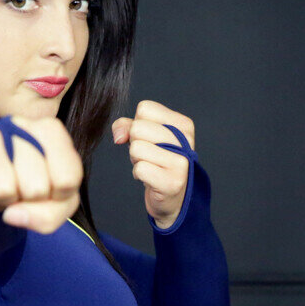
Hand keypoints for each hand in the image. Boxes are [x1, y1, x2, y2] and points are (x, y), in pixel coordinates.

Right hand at [0, 116, 82, 234]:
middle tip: (20, 188)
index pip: (66, 180)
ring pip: (3, 189)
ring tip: (3, 187)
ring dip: (3, 201)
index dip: (56, 197)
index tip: (49, 188)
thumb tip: (11, 215)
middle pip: (35, 188)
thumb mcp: (55, 204)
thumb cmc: (30, 185)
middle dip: (27, 200)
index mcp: (51, 131)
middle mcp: (21, 123)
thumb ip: (49, 216)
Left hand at [112, 100, 195, 229]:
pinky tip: (150, 178)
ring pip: (136, 148)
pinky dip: (138, 174)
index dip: (137, 124)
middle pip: (138, 128)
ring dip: (136, 160)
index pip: (145, 108)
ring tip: (150, 166)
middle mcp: (185, 141)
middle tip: (148, 156)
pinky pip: (140, 169)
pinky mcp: (172, 182)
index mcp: (183, 124)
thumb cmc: (157, 162)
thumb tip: (119, 135)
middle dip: (135, 143)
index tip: (148, 139)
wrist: (173, 197)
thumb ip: (127, 126)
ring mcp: (181, 162)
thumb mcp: (145, 137)